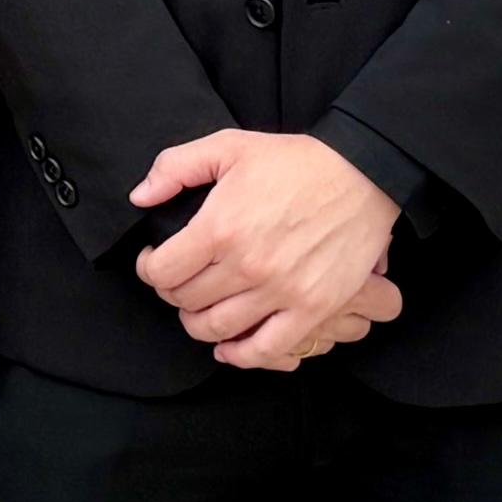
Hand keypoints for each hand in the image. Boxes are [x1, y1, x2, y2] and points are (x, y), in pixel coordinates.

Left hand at [132, 128, 400, 372]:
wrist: (362, 175)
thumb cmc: (296, 162)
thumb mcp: (229, 146)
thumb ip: (175, 167)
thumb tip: (139, 198)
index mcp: (220, 227)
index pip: (161, 271)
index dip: (149, 268)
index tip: (155, 260)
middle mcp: (246, 266)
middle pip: (186, 301)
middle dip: (174, 292)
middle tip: (181, 280)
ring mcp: (281, 291)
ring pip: (217, 328)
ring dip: (199, 323)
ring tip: (201, 309)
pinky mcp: (313, 308)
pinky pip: (266, 349)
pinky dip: (240, 355)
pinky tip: (229, 346)